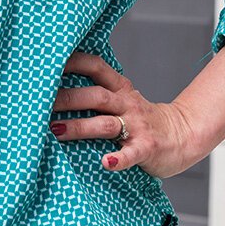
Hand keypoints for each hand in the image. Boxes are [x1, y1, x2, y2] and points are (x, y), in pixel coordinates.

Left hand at [50, 51, 203, 179]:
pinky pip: (132, 153)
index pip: (96, 67)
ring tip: (57, 131)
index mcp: (120, 89)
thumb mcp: (124, 100)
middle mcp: (127, 103)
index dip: (73, 62)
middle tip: (40, 105)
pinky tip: (106, 163)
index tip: (49, 64)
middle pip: (95, 96)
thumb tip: (54, 94)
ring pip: (106, 124)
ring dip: (80, 127)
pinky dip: (119, 159)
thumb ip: (99, 96)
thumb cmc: (143, 120)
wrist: (184, 135)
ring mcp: (138, 126)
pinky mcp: (148, 148)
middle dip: (67, 99)